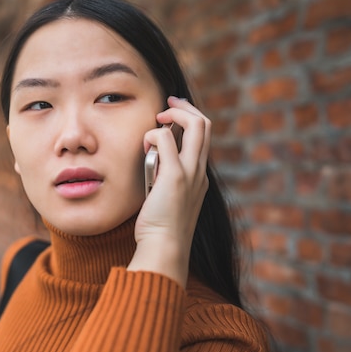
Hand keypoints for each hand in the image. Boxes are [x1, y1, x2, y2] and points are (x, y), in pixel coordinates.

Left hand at [128, 96, 210, 285]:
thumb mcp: (165, 199)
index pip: (203, 137)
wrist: (165, 247)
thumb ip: (164, 181)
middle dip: (185, 108)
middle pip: (205, 124)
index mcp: (199, 177)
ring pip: (196, 125)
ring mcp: (191, 172)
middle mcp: (200, 172)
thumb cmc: (159, 228)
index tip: (171, 115)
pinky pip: (166, 139)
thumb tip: (151, 165)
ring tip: (158, 119)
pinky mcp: (176, 176)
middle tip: (167, 105)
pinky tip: (145, 145)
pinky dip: (154, 135)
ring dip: (174, 115)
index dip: (190, 120)